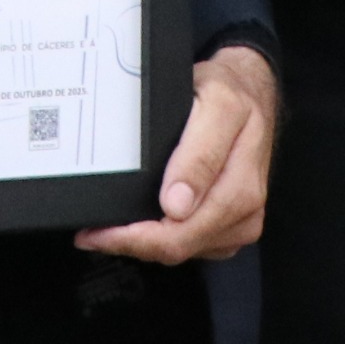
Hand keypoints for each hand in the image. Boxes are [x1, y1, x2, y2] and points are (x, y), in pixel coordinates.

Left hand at [79, 43, 278, 262]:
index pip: (183, 231)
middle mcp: (245, 209)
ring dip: (145, 244)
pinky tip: (142, 225)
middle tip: (92, 233)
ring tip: (110, 227)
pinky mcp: (233, 227)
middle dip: (131, 243)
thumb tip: (178, 205)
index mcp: (241, 184)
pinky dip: (162, 239)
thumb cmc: (231, 94)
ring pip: (183, 251)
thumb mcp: (217, 105)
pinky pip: (192, 246)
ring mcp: (240, 221)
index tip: (99, 232)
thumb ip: (199, 154)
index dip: (135, 238)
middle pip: (180, 247)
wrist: (252, 92)